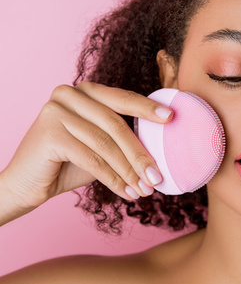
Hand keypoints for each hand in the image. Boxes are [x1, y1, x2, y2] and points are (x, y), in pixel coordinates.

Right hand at [1, 81, 172, 211]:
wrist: (27, 184)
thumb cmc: (67, 165)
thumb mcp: (100, 147)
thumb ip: (122, 140)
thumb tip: (162, 146)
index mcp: (84, 91)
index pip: (121, 98)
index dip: (146, 108)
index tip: (171, 118)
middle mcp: (68, 94)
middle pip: (115, 124)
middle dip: (140, 154)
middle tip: (158, 177)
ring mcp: (56, 110)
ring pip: (105, 144)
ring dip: (129, 171)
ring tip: (144, 190)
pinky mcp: (50, 132)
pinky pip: (91, 158)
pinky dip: (113, 179)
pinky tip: (126, 192)